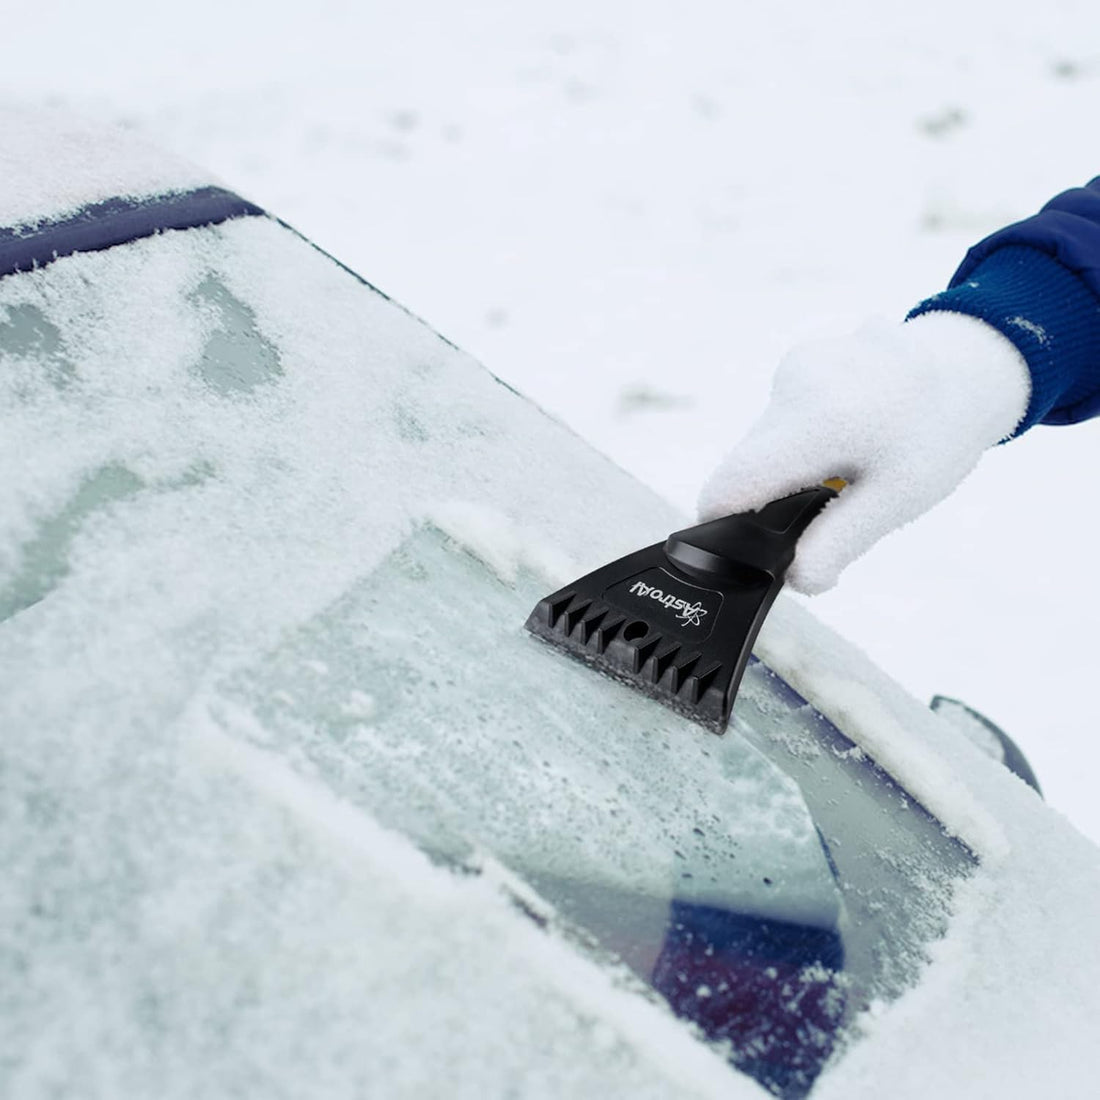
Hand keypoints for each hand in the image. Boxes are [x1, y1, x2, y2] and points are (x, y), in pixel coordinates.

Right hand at [697, 312, 1030, 593]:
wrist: (971, 362)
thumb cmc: (939, 434)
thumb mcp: (898, 500)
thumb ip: (837, 543)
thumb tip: (794, 579)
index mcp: (817, 422)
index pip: (730, 484)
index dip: (721, 524)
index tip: (738, 547)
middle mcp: (794, 385)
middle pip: (745, 464)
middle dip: (773, 495)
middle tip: (831, 502)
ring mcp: (793, 367)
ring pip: (763, 440)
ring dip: (791, 464)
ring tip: (851, 460)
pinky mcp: (797, 360)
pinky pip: (780, 416)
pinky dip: (803, 436)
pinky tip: (851, 430)